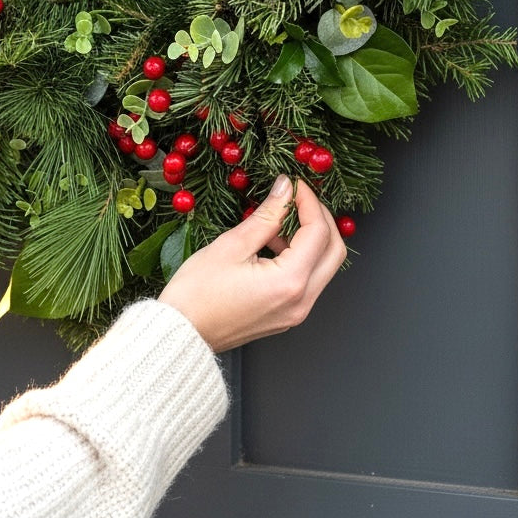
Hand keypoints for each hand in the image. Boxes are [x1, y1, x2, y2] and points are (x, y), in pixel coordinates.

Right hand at [158, 175, 345, 351]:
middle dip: (321, 218)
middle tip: (299, 198)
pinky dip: (301, 257)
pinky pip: (308, 281)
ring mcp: (297, 312)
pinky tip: (273, 244)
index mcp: (290, 282)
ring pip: (324, 266)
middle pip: (335, 251)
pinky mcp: (288, 315)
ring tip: (280, 220)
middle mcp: (302, 301)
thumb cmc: (198, 293)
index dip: (308, 201)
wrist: (182, 332)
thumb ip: (266, 215)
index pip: (318, 232)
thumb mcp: (232, 245)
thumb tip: (284, 189)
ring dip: (312, 238)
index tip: (293, 184)